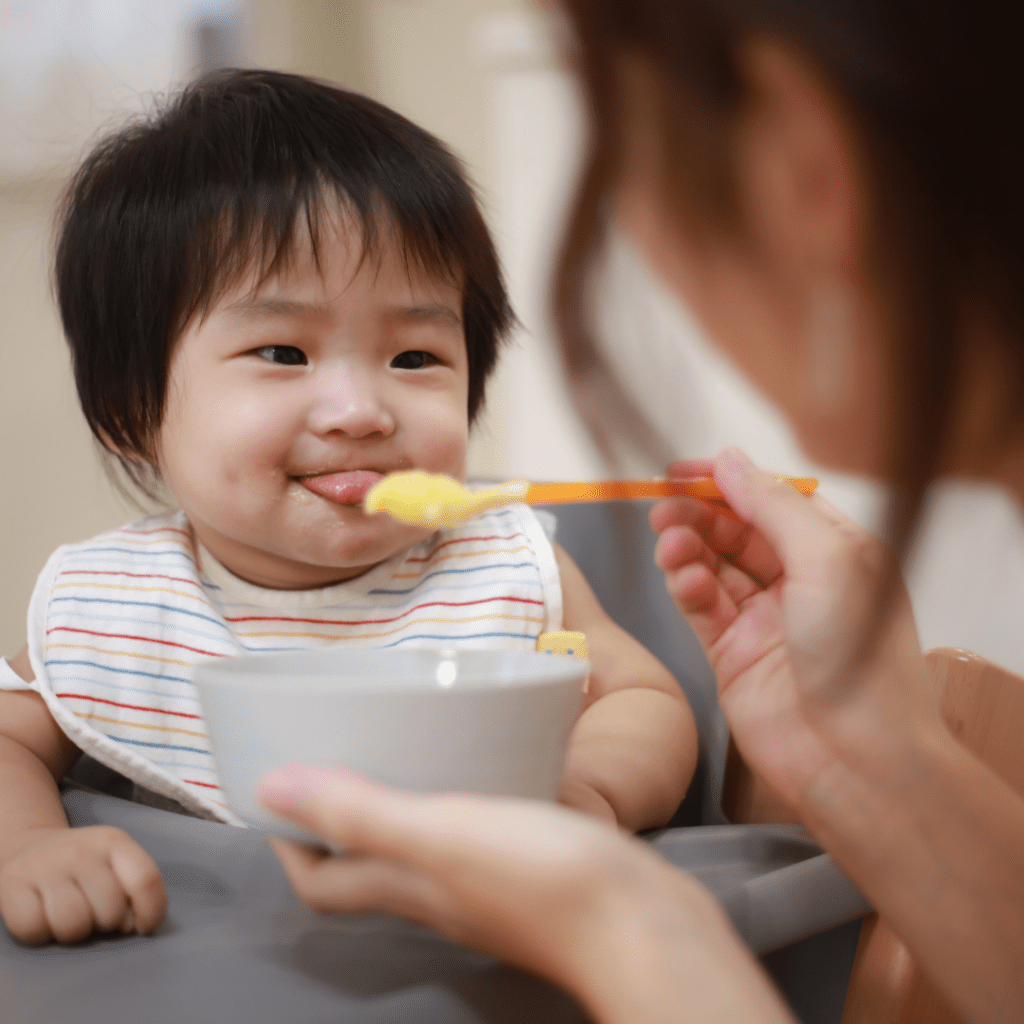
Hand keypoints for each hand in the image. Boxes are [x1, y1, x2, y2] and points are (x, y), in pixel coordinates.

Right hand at [0, 826, 166, 943]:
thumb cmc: (82, 864)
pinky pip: (33, 929)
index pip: (146, 879)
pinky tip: (43, 917)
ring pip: (73, 924)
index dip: (152, 911)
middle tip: (95, 914)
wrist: (29, 846)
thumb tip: (131, 924)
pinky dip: (40, 934)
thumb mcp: (115, 860)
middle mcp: (80, 850)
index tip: (144, 926)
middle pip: (110, 910)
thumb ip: (133, 885)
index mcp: (114, 842)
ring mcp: (45, 866)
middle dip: (107, 924)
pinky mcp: (12, 885)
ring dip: (75, 933)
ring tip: (71, 917)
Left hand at [261, 766, 795, 1022]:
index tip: (279, 790)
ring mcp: (486, 886)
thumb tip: (272, 790)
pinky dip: (457, 800)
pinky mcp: (530, 869)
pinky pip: (472, 833)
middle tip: (337, 754)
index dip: (290, 841)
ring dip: (397, 804)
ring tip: (402, 748)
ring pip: (419, 848)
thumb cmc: (546, 881)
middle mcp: (439, 894)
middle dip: (337, 817)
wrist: (647, 925)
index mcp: (409, 886)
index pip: (322, 879)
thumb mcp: (445, 834)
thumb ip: (363, 813)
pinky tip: (481, 765)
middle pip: (365, 863)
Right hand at [650, 448, 938, 813]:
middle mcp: (801, 583)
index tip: (685, 470)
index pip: (776, 500)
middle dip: (699, 513)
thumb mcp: (828, 559)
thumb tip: (732, 461)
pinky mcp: (733, 654)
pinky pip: (700, 607)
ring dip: (686, 548)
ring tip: (668, 541)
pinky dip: (685, 587)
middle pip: (737, 530)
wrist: (854, 757)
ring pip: (712, 566)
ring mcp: (765, 620)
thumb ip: (773, 506)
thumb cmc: (863, 661)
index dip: (731, 481)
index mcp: (838, 552)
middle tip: (663, 506)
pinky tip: (681, 578)